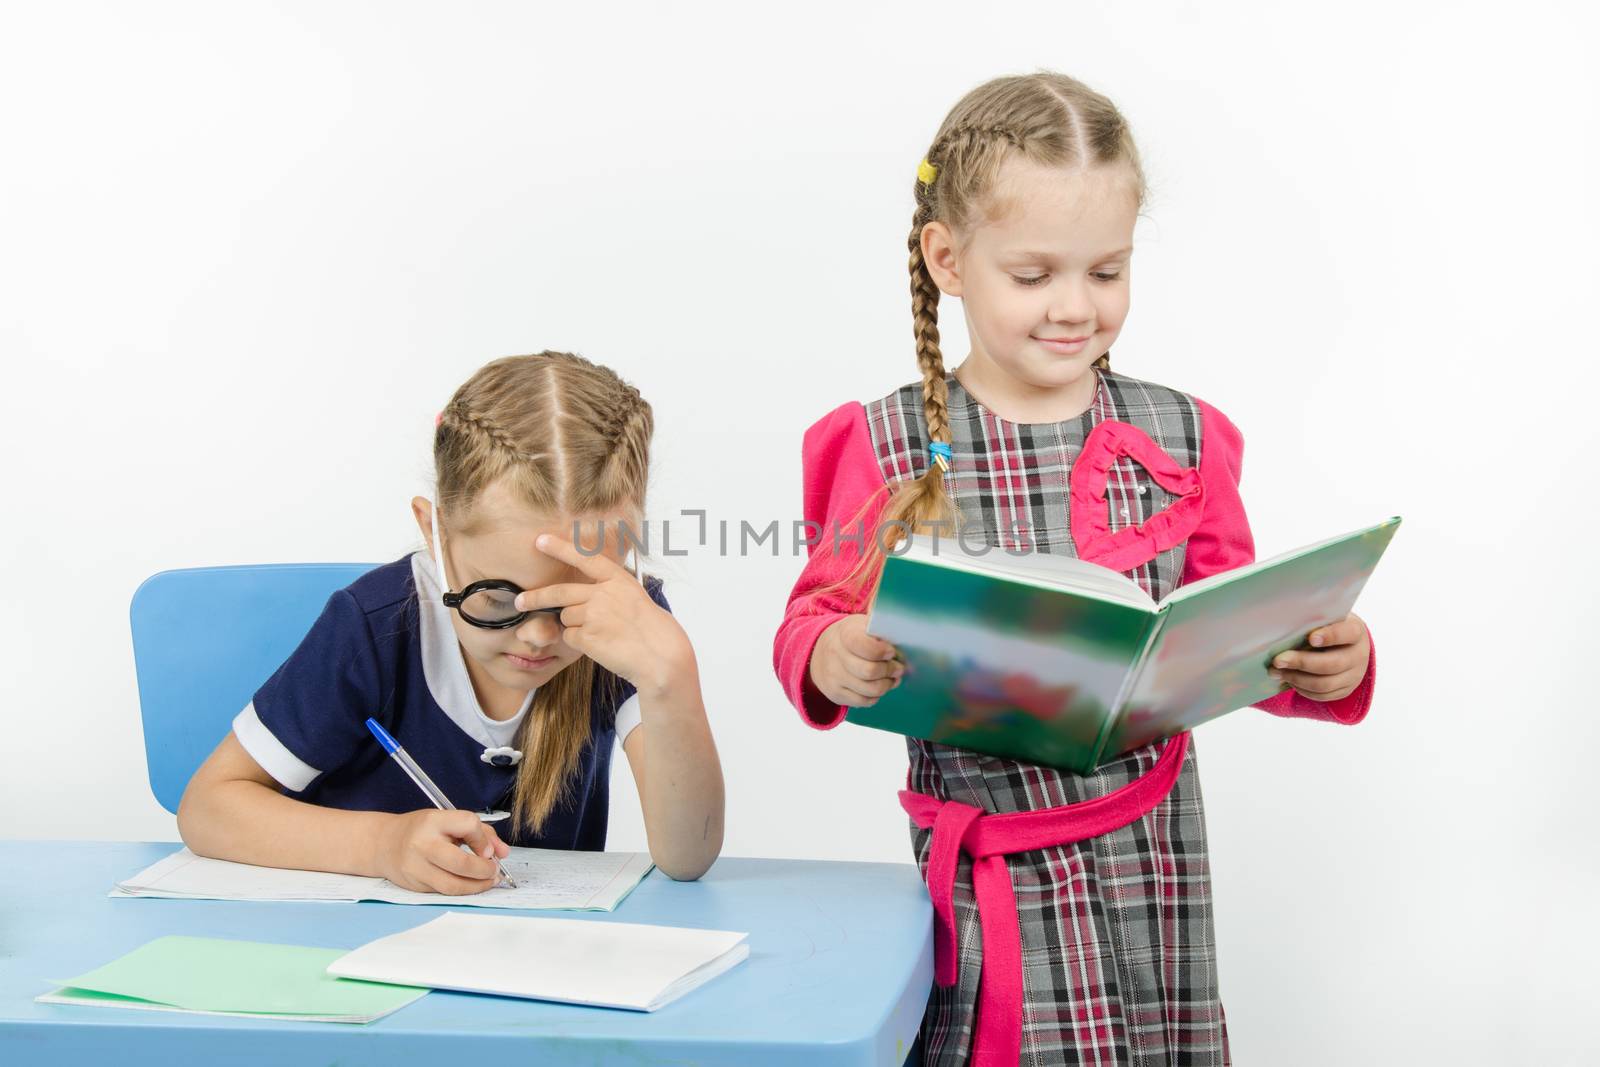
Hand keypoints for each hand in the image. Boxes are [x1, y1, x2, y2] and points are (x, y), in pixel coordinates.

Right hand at [375, 809, 508, 894]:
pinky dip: (462, 890)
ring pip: (453, 885)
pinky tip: (470, 885)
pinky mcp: (414, 886)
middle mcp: (422, 844)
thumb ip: (480, 833)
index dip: (484, 838)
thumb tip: (503, 852)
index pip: (468, 824)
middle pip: (461, 863)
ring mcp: (416, 868)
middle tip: (494, 870)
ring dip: (477, 886)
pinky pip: (444, 892)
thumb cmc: (421, 830)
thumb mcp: (448, 821)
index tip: (489, 849)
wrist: (383, 843)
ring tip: (488, 880)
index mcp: (433, 821)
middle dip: (484, 870)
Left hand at [518, 533, 693, 697]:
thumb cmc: (653, 631)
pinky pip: (570, 637)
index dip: (561, 548)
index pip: (584, 559)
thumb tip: (581, 599)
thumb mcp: (635, 600)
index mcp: (618, 580)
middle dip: (535, 597)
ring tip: (602, 635)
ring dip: (575, 627)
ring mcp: (593, 614)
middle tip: (520, 601)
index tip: (540, 540)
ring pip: (566, 618)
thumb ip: (609, 593)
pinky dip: (579, 643)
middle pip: (559, 593)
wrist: (661, 656)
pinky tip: (601, 646)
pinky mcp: (587, 636)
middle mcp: (603, 593)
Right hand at [809, 614, 903, 707]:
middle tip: (898, 668)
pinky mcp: (835, 693)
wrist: (820, 651)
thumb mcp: (862, 624)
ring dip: (887, 685)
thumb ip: (881, 626)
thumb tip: (903, 631)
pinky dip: (876, 696)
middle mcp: (835, 655)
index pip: (867, 647)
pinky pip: (863, 701)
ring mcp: (833, 676)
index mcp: (845, 633)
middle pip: (870, 671)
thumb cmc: (852, 636)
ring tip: (892, 678)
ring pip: (870, 690)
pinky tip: (877, 686)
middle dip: (890, 671)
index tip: (891, 652)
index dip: (883, 652)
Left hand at [1270, 613, 1370, 701]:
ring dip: (1297, 679)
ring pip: (1325, 684)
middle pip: (1331, 664)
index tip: (1311, 638)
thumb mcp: (1325, 619)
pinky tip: (1288, 680)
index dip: (1330, 636)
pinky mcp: (1345, 690)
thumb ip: (1311, 623)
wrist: (1346, 645)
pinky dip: (1302, 690)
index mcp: (1356, 631)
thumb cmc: (1327, 627)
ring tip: (1276, 672)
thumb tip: (1282, 632)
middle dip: (1302, 663)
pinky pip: (1322, 695)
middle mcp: (1359, 655)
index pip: (1346, 633)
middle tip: (1278, 660)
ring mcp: (1354, 676)